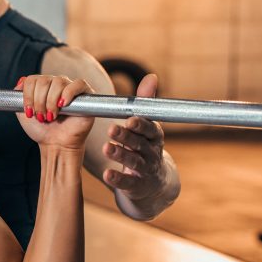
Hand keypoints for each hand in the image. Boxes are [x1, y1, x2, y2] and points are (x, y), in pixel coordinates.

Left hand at [16, 75, 95, 150]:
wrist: (56, 144)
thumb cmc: (42, 130)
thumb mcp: (23, 114)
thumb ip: (17, 97)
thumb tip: (20, 80)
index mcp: (42, 87)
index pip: (32, 79)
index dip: (28, 95)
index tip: (29, 112)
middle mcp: (56, 84)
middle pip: (44, 80)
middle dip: (39, 101)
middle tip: (41, 117)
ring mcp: (70, 88)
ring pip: (58, 82)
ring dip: (51, 102)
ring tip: (51, 116)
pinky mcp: (86, 95)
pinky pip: (78, 84)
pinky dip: (68, 93)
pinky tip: (63, 105)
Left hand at [102, 74, 166, 198]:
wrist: (154, 183)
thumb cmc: (145, 146)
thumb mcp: (147, 126)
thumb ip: (145, 103)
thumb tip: (151, 76)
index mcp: (154, 135)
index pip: (149, 128)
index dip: (140, 124)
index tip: (130, 119)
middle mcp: (152, 152)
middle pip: (140, 143)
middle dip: (127, 136)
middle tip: (111, 129)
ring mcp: (146, 170)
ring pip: (133, 161)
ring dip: (120, 154)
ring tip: (107, 148)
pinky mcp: (137, 185)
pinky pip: (127, 182)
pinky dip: (117, 178)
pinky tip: (107, 174)